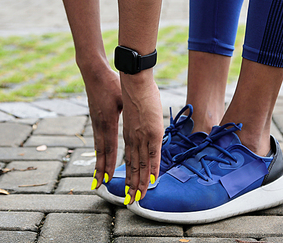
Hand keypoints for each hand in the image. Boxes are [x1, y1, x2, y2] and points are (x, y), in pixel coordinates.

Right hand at [85, 68, 122, 190]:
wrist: (94, 73)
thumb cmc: (112, 82)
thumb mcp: (123, 97)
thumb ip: (131, 111)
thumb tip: (143, 121)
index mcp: (108, 121)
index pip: (111, 148)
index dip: (112, 164)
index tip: (111, 179)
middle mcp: (100, 126)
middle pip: (103, 153)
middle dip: (104, 171)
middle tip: (103, 187)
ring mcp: (96, 124)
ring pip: (99, 149)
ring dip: (100, 165)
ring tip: (98, 180)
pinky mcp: (96, 120)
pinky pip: (98, 142)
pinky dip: (99, 154)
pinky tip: (100, 161)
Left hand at [121, 70, 163, 204]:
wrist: (135, 81)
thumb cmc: (137, 91)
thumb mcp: (137, 110)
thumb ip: (140, 121)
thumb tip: (146, 123)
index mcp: (130, 133)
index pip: (131, 158)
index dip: (130, 174)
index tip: (129, 187)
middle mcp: (134, 138)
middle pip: (133, 166)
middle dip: (132, 185)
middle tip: (130, 201)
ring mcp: (143, 136)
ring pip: (141, 165)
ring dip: (140, 183)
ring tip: (138, 198)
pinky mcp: (152, 132)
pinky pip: (153, 155)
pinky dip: (152, 169)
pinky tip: (152, 181)